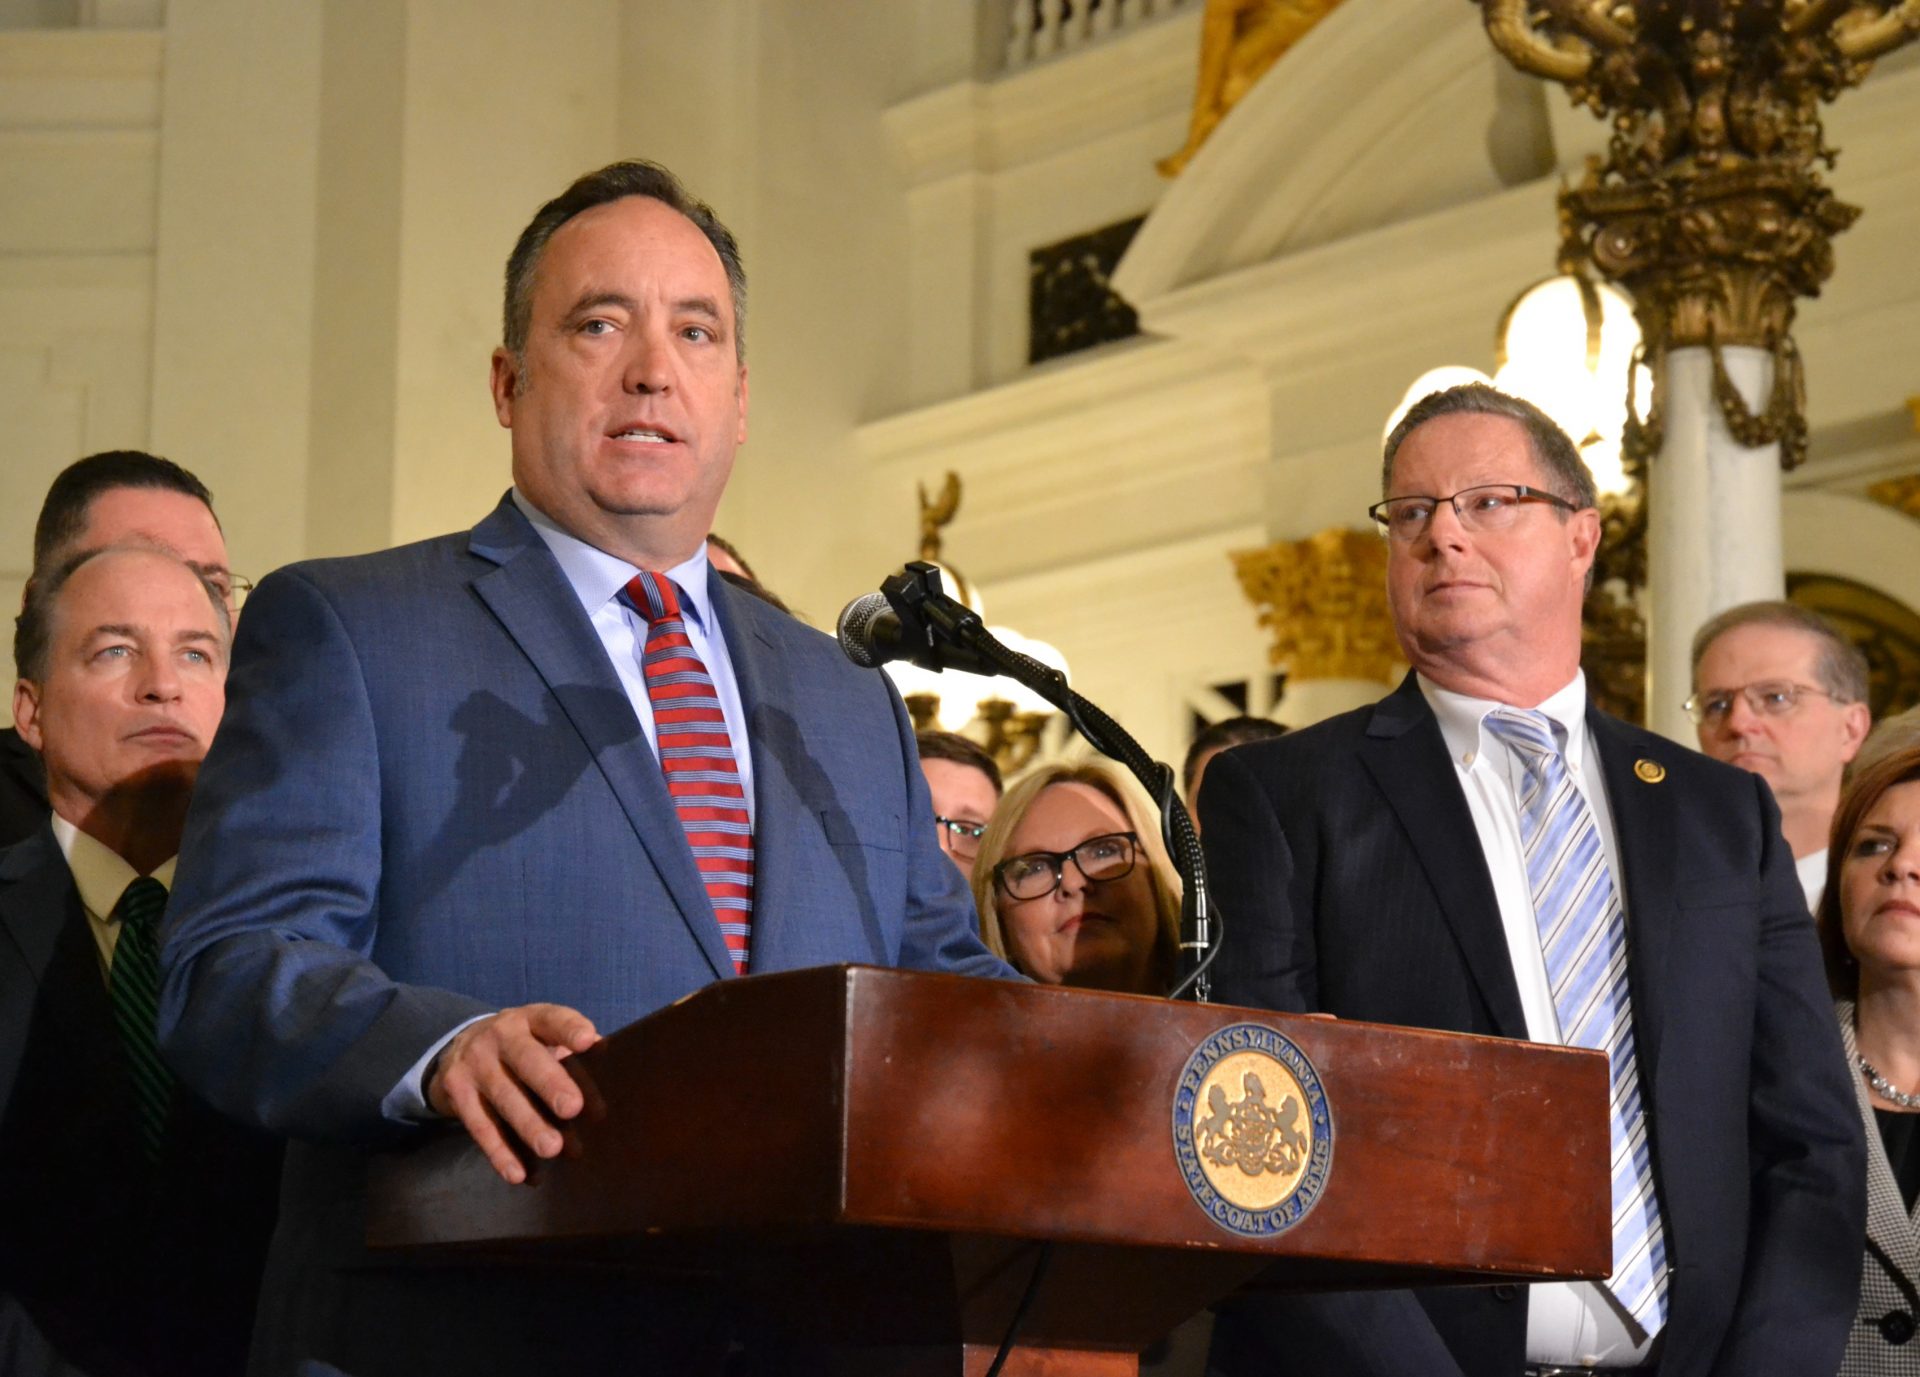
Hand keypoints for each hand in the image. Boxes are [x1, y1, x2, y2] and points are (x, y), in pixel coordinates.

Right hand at [426, 1003, 599, 1183]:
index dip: (569, 1029)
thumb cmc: (522, 1046)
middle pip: (526, 1059)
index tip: (589, 1042)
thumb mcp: (541, 1036)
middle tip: (573, 1108)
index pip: (551, 1019)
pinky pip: (480, 1127)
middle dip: (550, 1083)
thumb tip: (608, 1058)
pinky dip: (500, 1153)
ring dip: (529, 1125)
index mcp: (529, 1019)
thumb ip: (572, 1048)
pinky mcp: (457, 1094)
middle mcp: (500, 1036)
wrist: (457, 1048)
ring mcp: (475, 1065)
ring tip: (553, 1149)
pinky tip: (519, 1174)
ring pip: (504, 1097)